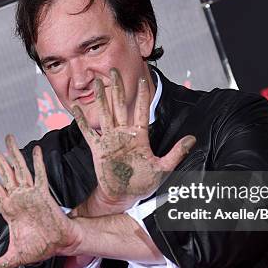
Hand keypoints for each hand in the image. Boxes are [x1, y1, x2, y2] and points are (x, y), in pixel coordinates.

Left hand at [0, 135, 79, 267]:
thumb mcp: (14, 257)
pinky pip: (39, 175)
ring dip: (13, 153)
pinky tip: (34, 148)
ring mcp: (30, 193)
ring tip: (6, 137)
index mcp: (8, 208)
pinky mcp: (44, 194)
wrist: (59, 244)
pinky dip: (37, 162)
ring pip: (18, 169)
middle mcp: (17, 197)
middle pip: (3, 172)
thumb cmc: (39, 248)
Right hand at [72, 68, 195, 211]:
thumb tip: (192, 139)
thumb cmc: (142, 184)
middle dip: (116, 88)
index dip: (141, 94)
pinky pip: (88, 132)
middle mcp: (123, 134)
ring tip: (95, 83)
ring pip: (104, 114)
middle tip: (112, 71)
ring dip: (100, 98)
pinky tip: (75, 108)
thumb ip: (176, 153)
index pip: (141, 109)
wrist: (123, 196)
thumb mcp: (163, 168)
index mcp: (139, 136)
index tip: (142, 77)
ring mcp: (110, 140)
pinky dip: (82, 120)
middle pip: (119, 105)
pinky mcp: (98, 149)